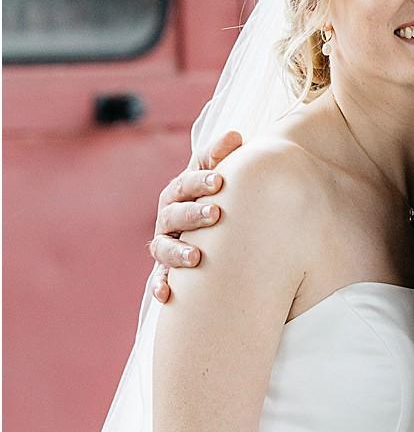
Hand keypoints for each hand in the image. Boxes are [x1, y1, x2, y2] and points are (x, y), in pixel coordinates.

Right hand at [149, 131, 242, 302]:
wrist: (212, 229)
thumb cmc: (216, 198)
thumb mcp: (217, 178)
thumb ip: (221, 157)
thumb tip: (235, 136)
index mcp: (180, 192)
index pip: (186, 183)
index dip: (200, 181)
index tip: (220, 181)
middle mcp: (169, 217)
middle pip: (175, 213)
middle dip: (193, 213)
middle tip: (216, 214)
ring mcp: (166, 243)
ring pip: (163, 246)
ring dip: (178, 251)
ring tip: (196, 257)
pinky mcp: (166, 269)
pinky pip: (159, 278)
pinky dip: (160, 286)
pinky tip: (165, 295)